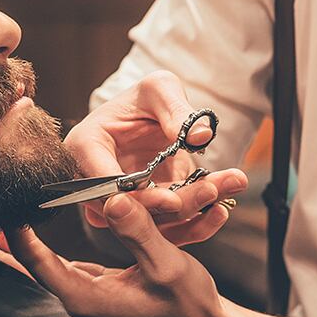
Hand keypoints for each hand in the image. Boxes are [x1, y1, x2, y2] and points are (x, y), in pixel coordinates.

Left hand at [10, 194, 244, 316]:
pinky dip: (45, 249)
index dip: (15, 235)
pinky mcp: (101, 290)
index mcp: (87, 298)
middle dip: (6, 241)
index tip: (1, 205)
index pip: (37, 263)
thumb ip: (139, 232)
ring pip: (44, 267)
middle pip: (31, 267)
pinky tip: (35, 232)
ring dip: (22, 244)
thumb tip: (113, 198)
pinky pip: (63, 267)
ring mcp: (90, 297)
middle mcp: (81, 300)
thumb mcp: (167, 264)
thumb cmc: (188, 304)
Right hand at [64, 71, 246, 236]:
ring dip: (196, 209)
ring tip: (231, 185)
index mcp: (85, 147)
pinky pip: (168, 227)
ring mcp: (118, 205)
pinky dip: (199, 219)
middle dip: (177, 203)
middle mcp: (94, 184)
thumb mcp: (159, 89)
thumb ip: (176, 110)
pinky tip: (226, 203)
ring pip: (155, 222)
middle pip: (133, 210)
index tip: (173, 199)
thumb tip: (199, 136)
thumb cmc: (145, 99)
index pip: (105, 182)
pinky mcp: (144, 217)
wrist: (149, 119)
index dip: (138, 195)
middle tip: (213, 189)